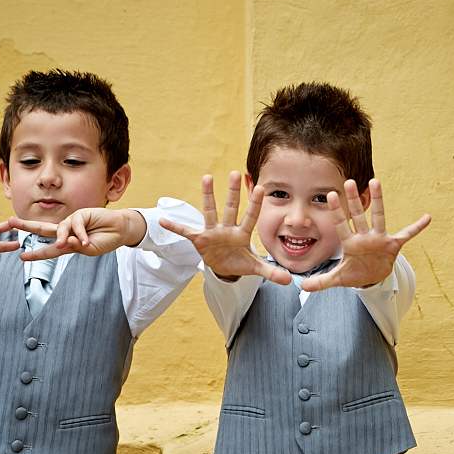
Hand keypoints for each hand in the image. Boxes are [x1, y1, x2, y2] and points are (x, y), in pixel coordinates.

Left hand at [10, 208, 146, 260]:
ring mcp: (73, 221)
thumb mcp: (88, 250)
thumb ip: (75, 247)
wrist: (120, 231)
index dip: (36, 253)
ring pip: (58, 229)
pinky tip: (87, 240)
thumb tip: (62, 243)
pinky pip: (75, 225)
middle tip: (11, 222)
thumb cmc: (105, 241)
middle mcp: (67, 231)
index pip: (49, 248)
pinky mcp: (80, 214)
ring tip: (66, 245)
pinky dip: (80, 234)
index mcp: (68, 242)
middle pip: (43, 229)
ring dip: (61, 238)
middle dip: (26, 226)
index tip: (22, 257)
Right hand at [159, 172, 290, 284]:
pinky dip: (175, 227)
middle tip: (236, 172)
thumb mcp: (255, 268)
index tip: (261, 188)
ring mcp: (212, 232)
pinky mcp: (199, 239)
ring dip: (208, 195)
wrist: (224, 267)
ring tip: (207, 177)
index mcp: (242, 234)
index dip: (255, 204)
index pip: (251, 217)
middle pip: (232, 207)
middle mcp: (227, 228)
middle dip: (234, 192)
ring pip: (210, 211)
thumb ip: (271, 272)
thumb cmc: (240, 262)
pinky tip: (163, 220)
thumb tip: (290, 280)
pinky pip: (185, 232)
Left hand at [302, 179, 429, 291]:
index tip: (331, 195)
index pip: (341, 224)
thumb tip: (304, 287)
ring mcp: (379, 239)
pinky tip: (426, 218)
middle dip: (354, 200)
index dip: (337, 211)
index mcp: (350, 243)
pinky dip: (417, 227)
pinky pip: (407, 234)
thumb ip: (322, 281)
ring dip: (378, 201)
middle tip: (348, 181)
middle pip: (359, 215)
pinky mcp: (393, 245)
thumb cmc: (354, 273)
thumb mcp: (338, 279)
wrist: (372, 279)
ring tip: (375, 181)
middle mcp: (364, 237)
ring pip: (379, 217)